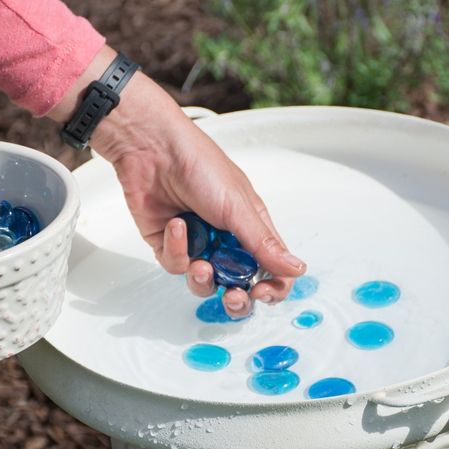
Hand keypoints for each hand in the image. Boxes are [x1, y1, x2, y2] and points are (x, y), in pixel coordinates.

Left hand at [71, 48, 306, 318]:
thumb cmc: (199, 165)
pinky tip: (176, 225)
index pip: (271, 269)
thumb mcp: (238, 207)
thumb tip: (296, 269)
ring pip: (205, 283)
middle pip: (239, 286)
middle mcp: (227, 239)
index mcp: (252, 227)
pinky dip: (176, 248)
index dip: (270, 287)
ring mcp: (198, 244)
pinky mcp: (169, 244)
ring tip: (200, 262)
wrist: (152, 150)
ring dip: (202, 276)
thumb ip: (264, 244)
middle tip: (233, 295)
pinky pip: (175, 265)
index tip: (262, 292)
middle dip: (237, 298)